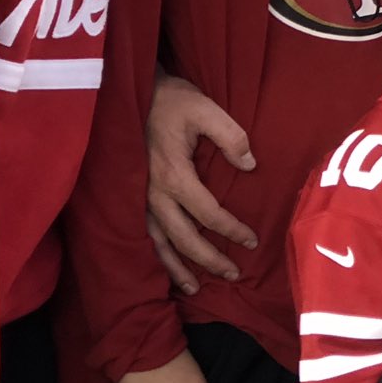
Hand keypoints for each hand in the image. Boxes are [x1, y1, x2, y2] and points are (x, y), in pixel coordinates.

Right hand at [145, 71, 257, 295]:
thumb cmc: (169, 100)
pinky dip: (155, 256)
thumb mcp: (204, 108)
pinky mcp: (131, 198)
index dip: (232, 229)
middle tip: (233, 274)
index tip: (252, 240)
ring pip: (158, 244)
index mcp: (175, 175)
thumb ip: (231, 136)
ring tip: (195, 288)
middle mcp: (153, 195)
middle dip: (209, 259)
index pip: (209, 213)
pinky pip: (142, 235)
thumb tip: (250, 164)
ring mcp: (138, 200)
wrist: (129, 94)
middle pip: (184, 238)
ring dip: (177, 268)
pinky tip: (164, 268)